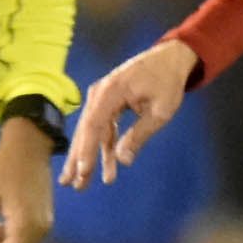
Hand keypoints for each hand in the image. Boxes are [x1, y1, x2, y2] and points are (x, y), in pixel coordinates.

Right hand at [64, 39, 196, 190]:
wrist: (170, 58)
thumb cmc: (168, 82)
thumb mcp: (161, 111)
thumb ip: (140, 134)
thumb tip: (123, 160)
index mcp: (111, 91)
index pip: (93, 124)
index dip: (86, 150)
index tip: (83, 172)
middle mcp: (100, 93)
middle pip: (85, 130)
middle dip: (79, 159)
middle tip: (72, 185)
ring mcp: (101, 97)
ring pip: (91, 132)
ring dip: (87, 157)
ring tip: (81, 183)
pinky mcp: (107, 102)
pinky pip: (102, 128)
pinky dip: (103, 147)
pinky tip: (106, 168)